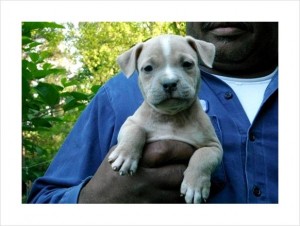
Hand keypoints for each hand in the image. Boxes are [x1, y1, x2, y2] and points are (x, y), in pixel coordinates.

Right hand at [78, 140, 194, 202]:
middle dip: (190, 167)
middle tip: (194, 164)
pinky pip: (174, 205)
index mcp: (137, 161)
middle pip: (178, 172)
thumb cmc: (110, 175)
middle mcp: (145, 180)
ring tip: (190, 178)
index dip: (183, 148)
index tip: (189, 148)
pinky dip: (180, 199)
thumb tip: (159, 133)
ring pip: (180, 191)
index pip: (167, 150)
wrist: (98, 203)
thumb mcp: (118, 154)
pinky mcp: (152, 210)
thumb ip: (137, 144)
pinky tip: (182, 194)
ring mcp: (149, 198)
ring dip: (187, 184)